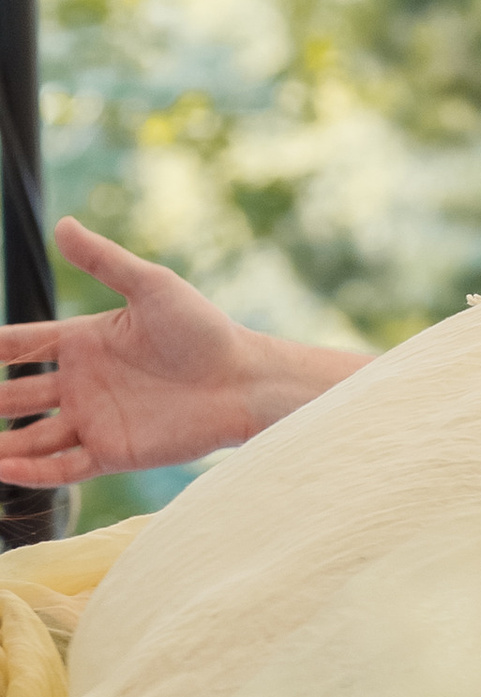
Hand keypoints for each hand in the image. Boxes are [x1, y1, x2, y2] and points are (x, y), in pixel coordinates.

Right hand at [0, 218, 268, 486]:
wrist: (242, 381)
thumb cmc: (202, 329)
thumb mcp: (149, 285)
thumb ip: (104, 259)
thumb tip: (61, 224)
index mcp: (81, 341)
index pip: (19, 345)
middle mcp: (81, 383)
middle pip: (15, 394)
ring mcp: (94, 419)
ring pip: (32, 435)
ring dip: (1, 442)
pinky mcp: (113, 452)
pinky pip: (63, 466)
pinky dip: (32, 471)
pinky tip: (3, 468)